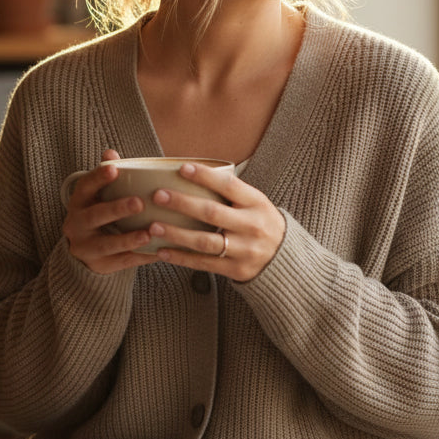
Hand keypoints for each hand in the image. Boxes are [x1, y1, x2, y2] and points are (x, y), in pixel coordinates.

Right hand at [62, 149, 157, 274]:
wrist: (84, 251)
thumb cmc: (99, 212)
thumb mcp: (97, 195)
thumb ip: (106, 175)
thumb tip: (110, 152)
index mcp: (79, 202)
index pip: (85, 187)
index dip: (98, 178)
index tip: (115, 169)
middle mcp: (77, 225)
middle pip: (95, 216)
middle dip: (116, 209)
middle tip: (139, 203)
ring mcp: (86, 248)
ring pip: (107, 245)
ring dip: (129, 239)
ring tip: (149, 233)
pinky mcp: (100, 266)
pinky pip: (121, 263)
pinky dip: (139, 258)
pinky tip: (157, 252)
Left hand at [149, 163, 285, 282]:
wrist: (284, 259)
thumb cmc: (260, 222)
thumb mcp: (255, 203)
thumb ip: (231, 192)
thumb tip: (191, 173)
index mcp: (256, 203)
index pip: (229, 185)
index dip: (205, 176)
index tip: (182, 168)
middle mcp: (251, 226)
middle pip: (212, 213)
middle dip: (182, 204)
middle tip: (159, 195)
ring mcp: (244, 250)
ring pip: (205, 241)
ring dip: (176, 234)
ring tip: (154, 227)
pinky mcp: (235, 270)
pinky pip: (204, 263)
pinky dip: (181, 258)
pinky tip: (162, 252)